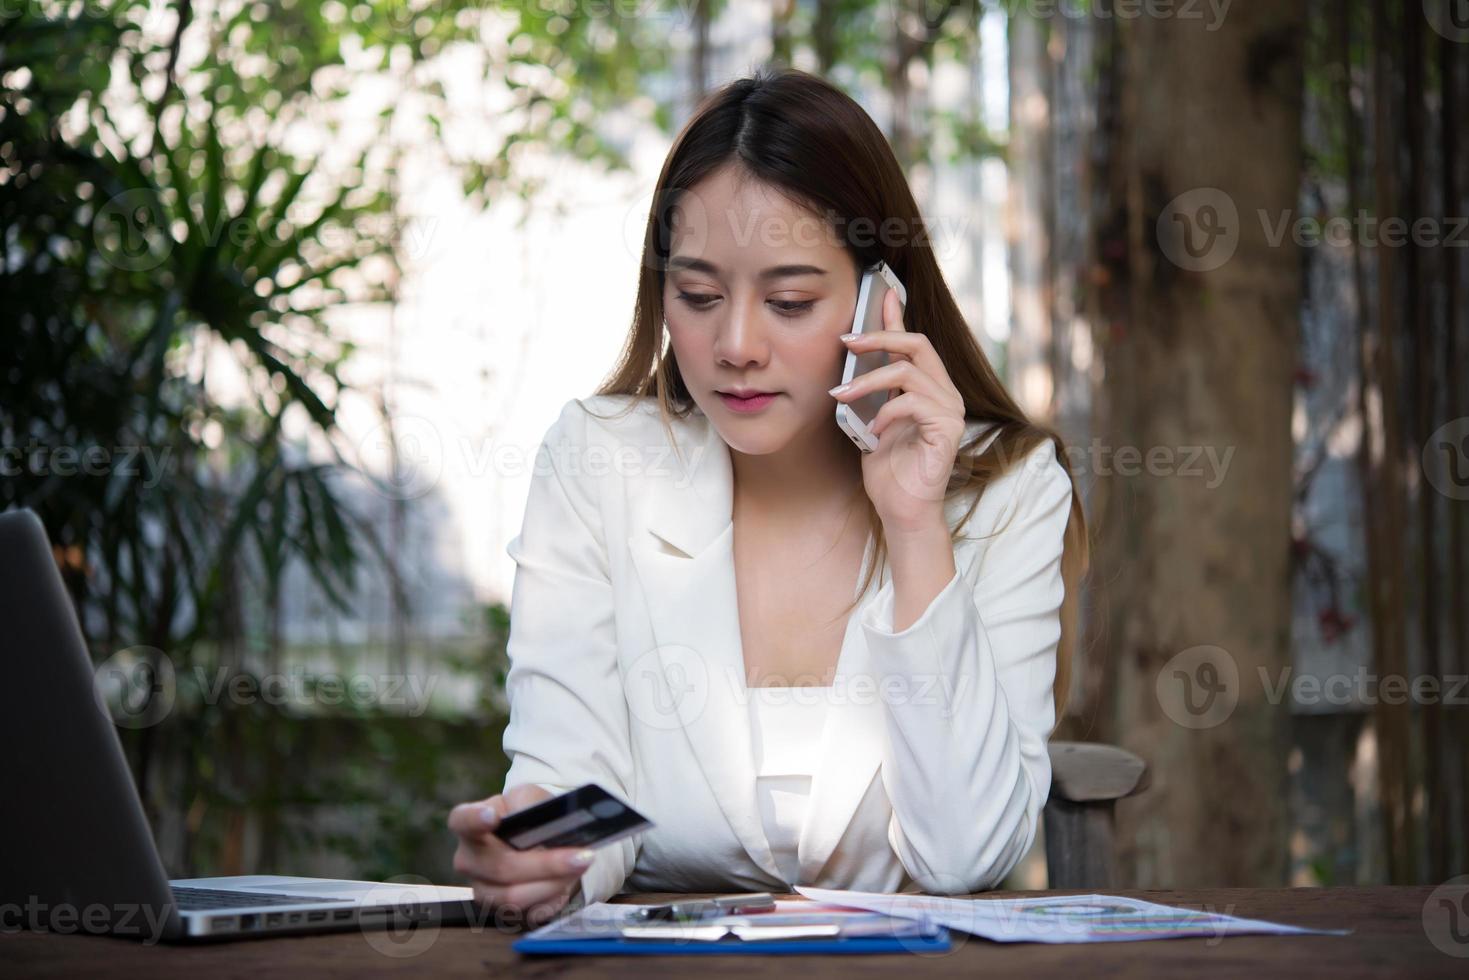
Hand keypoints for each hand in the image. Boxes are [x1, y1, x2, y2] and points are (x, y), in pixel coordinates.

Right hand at [447, 784, 594, 927]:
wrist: (539, 842)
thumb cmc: (530, 816)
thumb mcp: (529, 797)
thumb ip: (529, 804)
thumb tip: (535, 819)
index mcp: (469, 825)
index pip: (462, 821)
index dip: (474, 820)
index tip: (492, 816)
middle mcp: (468, 860)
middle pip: (501, 867)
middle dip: (545, 864)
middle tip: (581, 856)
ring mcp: (482, 890)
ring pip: (514, 897)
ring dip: (553, 883)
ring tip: (580, 866)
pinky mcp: (501, 913)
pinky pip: (528, 913)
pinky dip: (553, 899)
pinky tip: (566, 885)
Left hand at [830, 288, 966, 532]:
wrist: (902, 511)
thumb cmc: (888, 470)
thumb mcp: (871, 420)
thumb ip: (871, 392)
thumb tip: (851, 362)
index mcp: (928, 387)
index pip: (914, 341)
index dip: (896, 315)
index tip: (879, 292)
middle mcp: (945, 393)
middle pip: (917, 343)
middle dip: (880, 335)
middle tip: (847, 341)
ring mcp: (950, 410)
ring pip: (909, 371)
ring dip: (868, 380)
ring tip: (841, 395)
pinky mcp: (947, 429)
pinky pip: (912, 402)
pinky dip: (885, 411)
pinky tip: (871, 430)